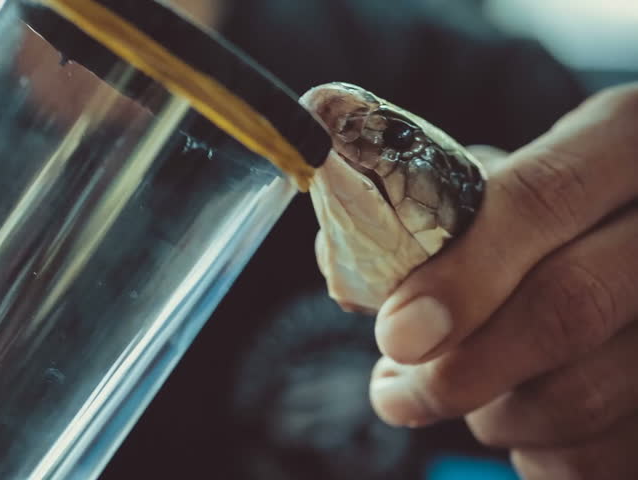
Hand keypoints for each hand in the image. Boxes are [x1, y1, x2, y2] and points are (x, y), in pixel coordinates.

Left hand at [367, 83, 637, 478]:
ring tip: (446, 393)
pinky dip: (539, 451)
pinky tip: (511, 419)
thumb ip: (434, 218)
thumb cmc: (549, 217)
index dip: (462, 273)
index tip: (395, 334)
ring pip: (584, 393)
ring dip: (492, 414)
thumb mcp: (506, 185)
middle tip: (395, 393)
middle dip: (461, 367)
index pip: (542, 198)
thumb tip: (348, 272)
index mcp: (622, 141)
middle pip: (568, 306)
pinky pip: (604, 452)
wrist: (627, 243)